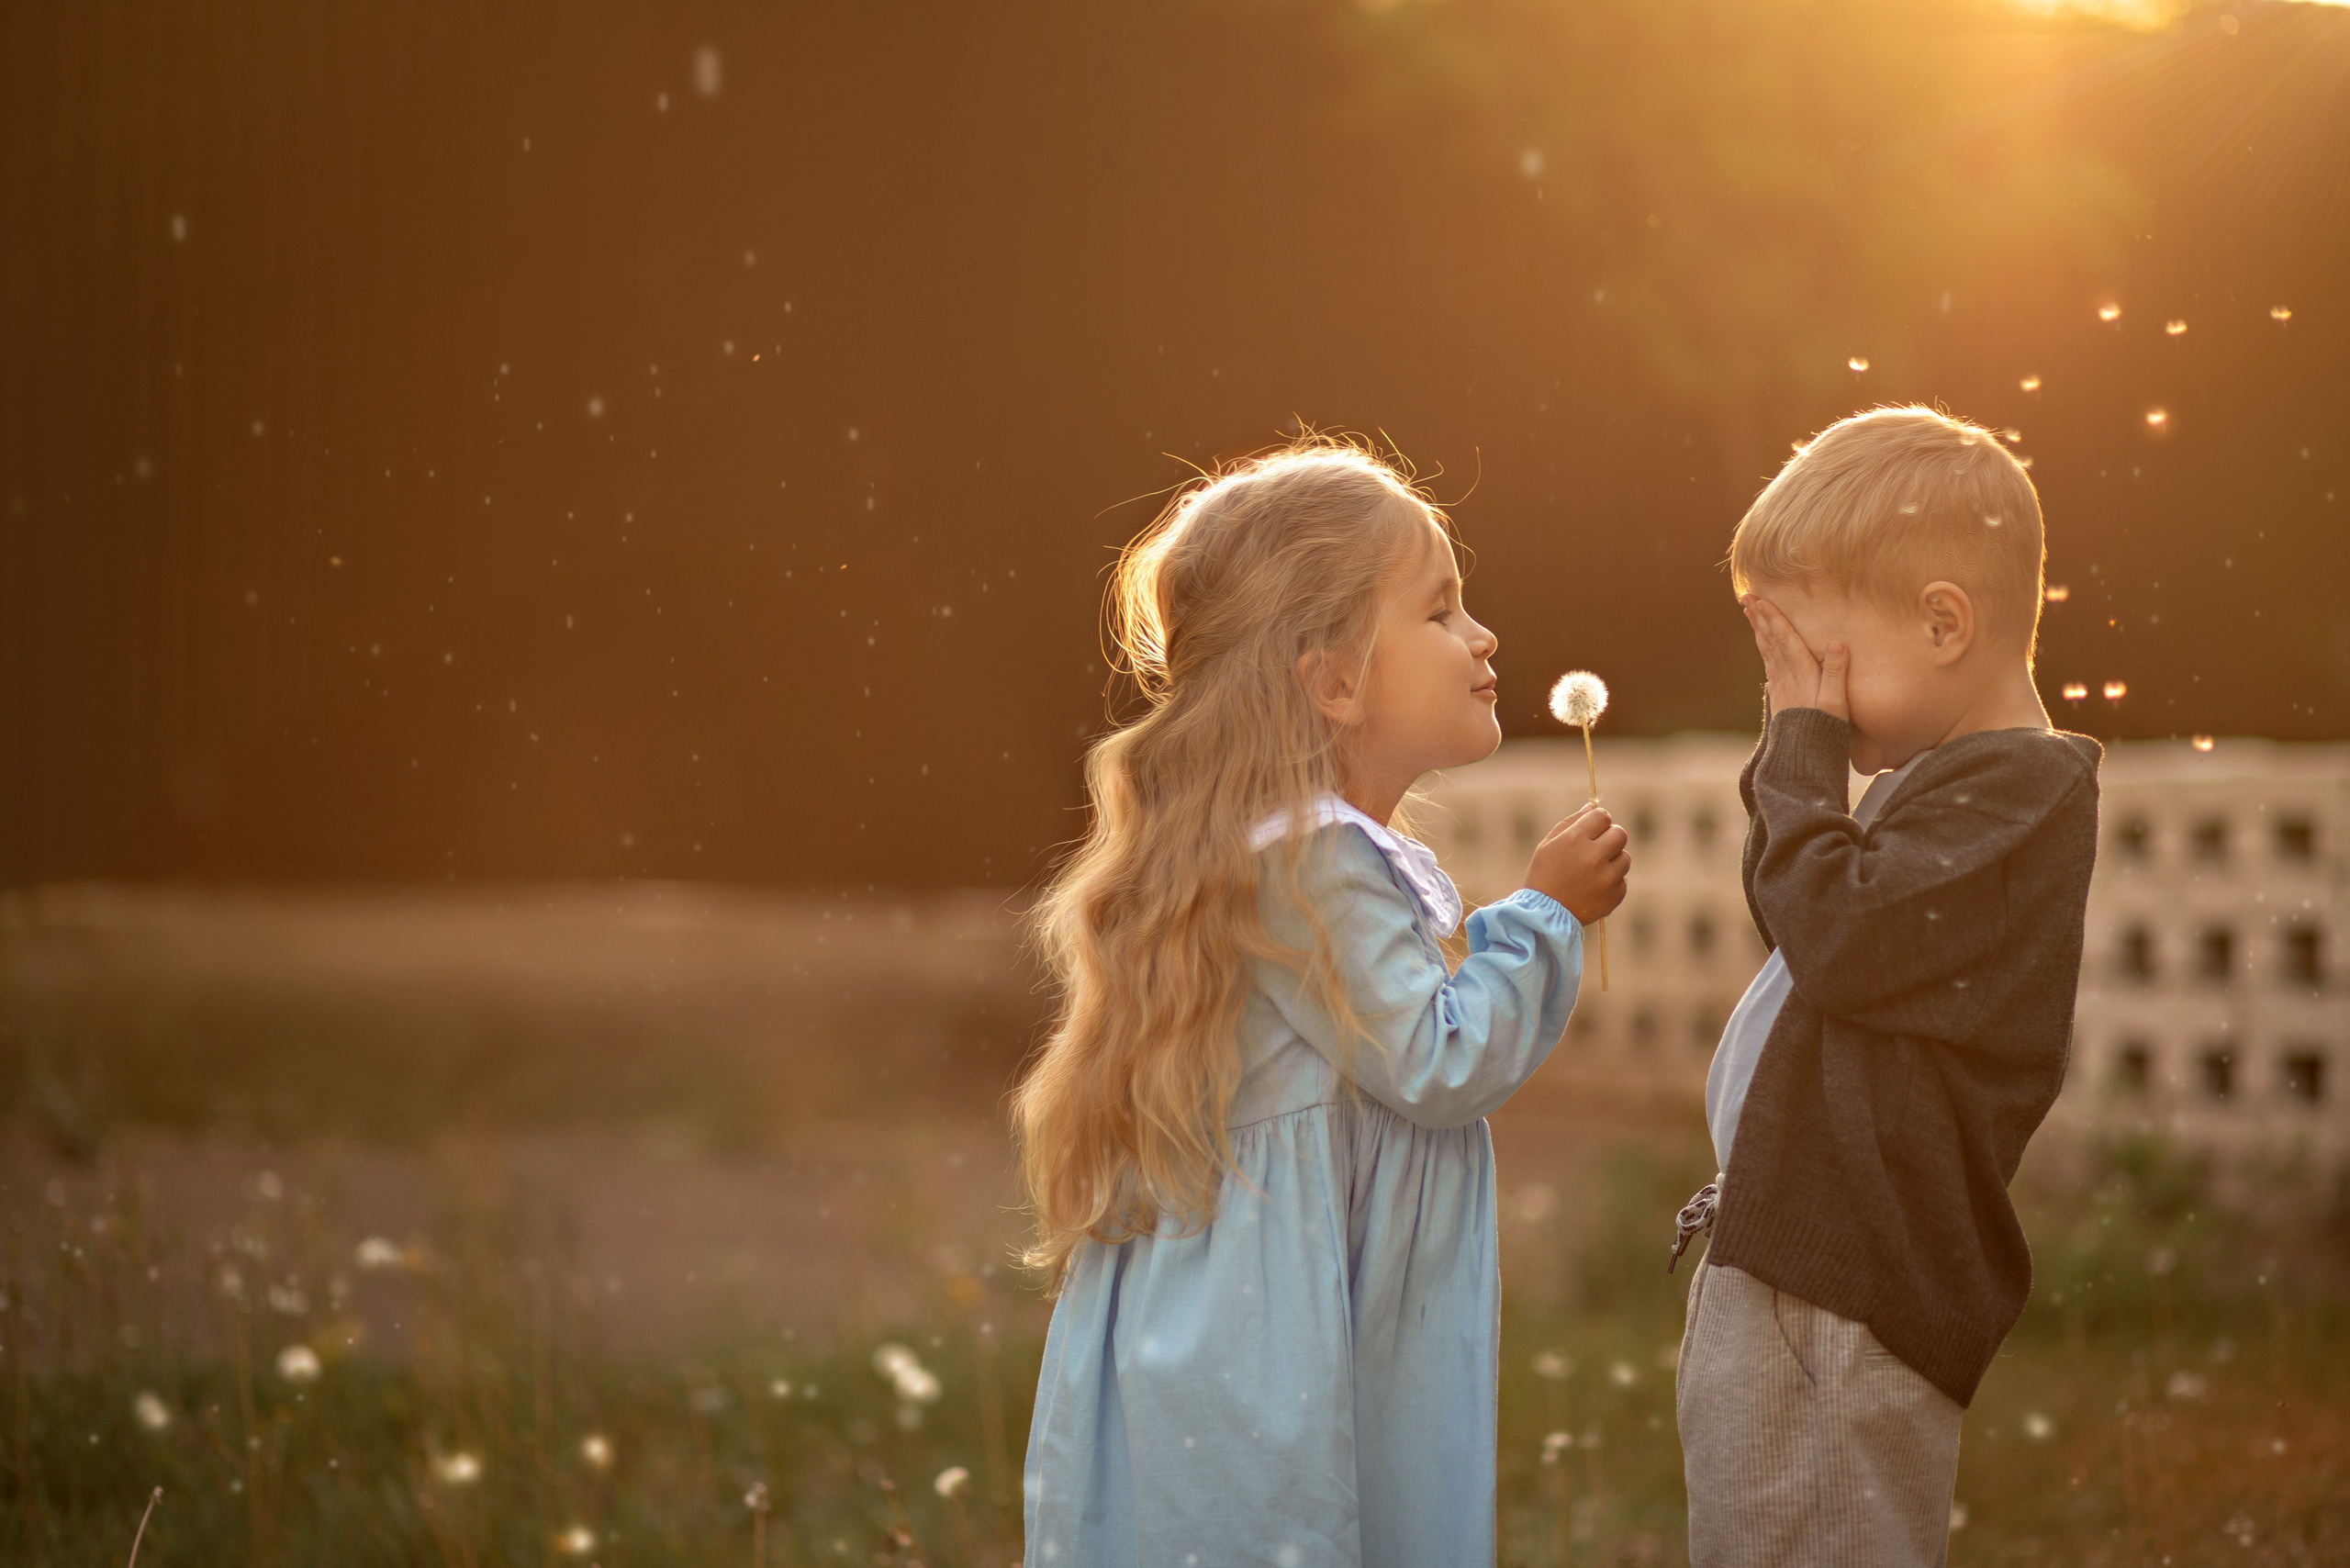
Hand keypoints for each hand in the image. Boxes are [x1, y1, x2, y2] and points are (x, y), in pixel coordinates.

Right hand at [1523, 804, 1630, 924]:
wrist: (1543, 915)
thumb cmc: (1543, 875)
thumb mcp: (1548, 845)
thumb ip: (1571, 823)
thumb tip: (1592, 807)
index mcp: (1575, 840)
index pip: (1602, 816)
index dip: (1598, 820)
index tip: (1593, 829)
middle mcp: (1594, 857)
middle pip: (1620, 834)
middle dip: (1610, 837)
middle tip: (1597, 848)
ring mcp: (1606, 878)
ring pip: (1625, 858)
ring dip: (1612, 861)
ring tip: (1593, 871)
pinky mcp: (1614, 896)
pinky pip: (1623, 881)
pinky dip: (1612, 883)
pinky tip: (1594, 887)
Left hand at [1741, 595, 1847, 721]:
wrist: (1803, 754)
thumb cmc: (1825, 728)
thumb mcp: (1836, 701)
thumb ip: (1836, 672)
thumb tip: (1837, 643)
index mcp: (1801, 673)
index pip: (1785, 639)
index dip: (1774, 618)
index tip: (1762, 600)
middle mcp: (1787, 675)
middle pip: (1771, 640)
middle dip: (1760, 617)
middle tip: (1746, 597)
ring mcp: (1781, 685)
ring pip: (1767, 650)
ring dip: (1758, 629)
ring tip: (1749, 612)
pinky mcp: (1780, 694)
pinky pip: (1769, 663)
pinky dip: (1764, 647)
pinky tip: (1762, 643)